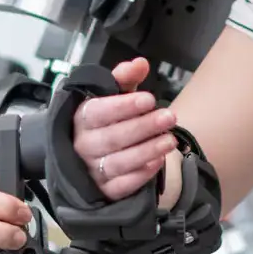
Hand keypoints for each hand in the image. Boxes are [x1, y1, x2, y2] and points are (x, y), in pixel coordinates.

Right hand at [72, 58, 177, 199]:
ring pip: (119, 162)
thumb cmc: (104, 122)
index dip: (124, 106)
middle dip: (143, 127)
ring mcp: (92, 169)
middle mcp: (83, 145)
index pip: (98, 112)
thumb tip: (140, 63)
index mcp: (81, 118)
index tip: (149, 99)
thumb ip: (124, 79)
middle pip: (112, 137)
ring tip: (170, 140)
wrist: (89, 158)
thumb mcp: (112, 96)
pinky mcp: (103, 190)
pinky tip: (158, 162)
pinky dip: (141, 175)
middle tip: (169, 117)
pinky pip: (122, 185)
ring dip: (147, 151)